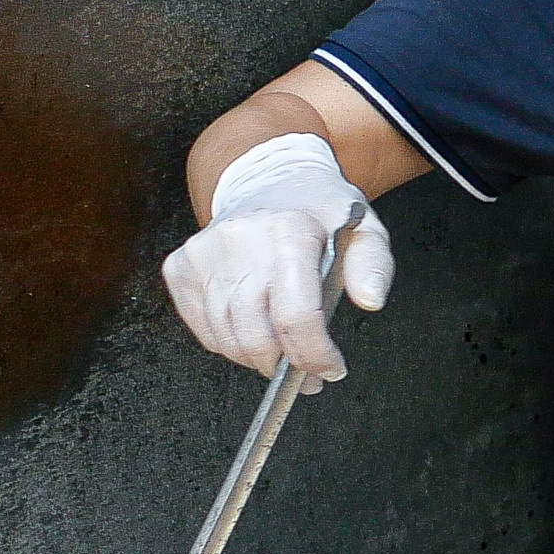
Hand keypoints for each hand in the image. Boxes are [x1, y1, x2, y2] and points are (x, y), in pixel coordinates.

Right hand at [164, 133, 393, 383]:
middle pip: (256, 338)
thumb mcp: (363, 230)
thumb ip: (373, 266)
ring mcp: (203, 255)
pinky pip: (204, 330)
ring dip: (258, 359)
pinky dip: (229, 343)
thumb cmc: (319, 213)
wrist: (269, 182)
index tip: (330, 369)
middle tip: (307, 372)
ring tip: (282, 352)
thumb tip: (370, 300)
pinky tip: (253, 329)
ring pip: (227, 340)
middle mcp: (239, 241)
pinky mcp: (180, 267)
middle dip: (285, 367)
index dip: (314, 356)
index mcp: (288, 232)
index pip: (295, 317)